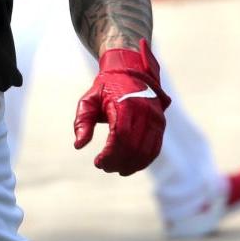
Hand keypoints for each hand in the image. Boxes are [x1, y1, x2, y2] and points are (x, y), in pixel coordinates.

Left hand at [73, 38, 171, 175]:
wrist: (131, 71)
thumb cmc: (106, 87)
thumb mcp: (88, 100)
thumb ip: (82, 122)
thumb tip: (79, 145)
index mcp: (125, 105)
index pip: (120, 137)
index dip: (110, 155)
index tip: (98, 163)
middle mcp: (144, 112)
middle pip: (134, 147)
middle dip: (118, 162)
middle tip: (104, 167)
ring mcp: (155, 118)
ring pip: (147, 150)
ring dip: (132, 165)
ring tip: (116, 169)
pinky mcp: (160, 124)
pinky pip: (155, 147)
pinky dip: (144, 160)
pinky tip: (131, 166)